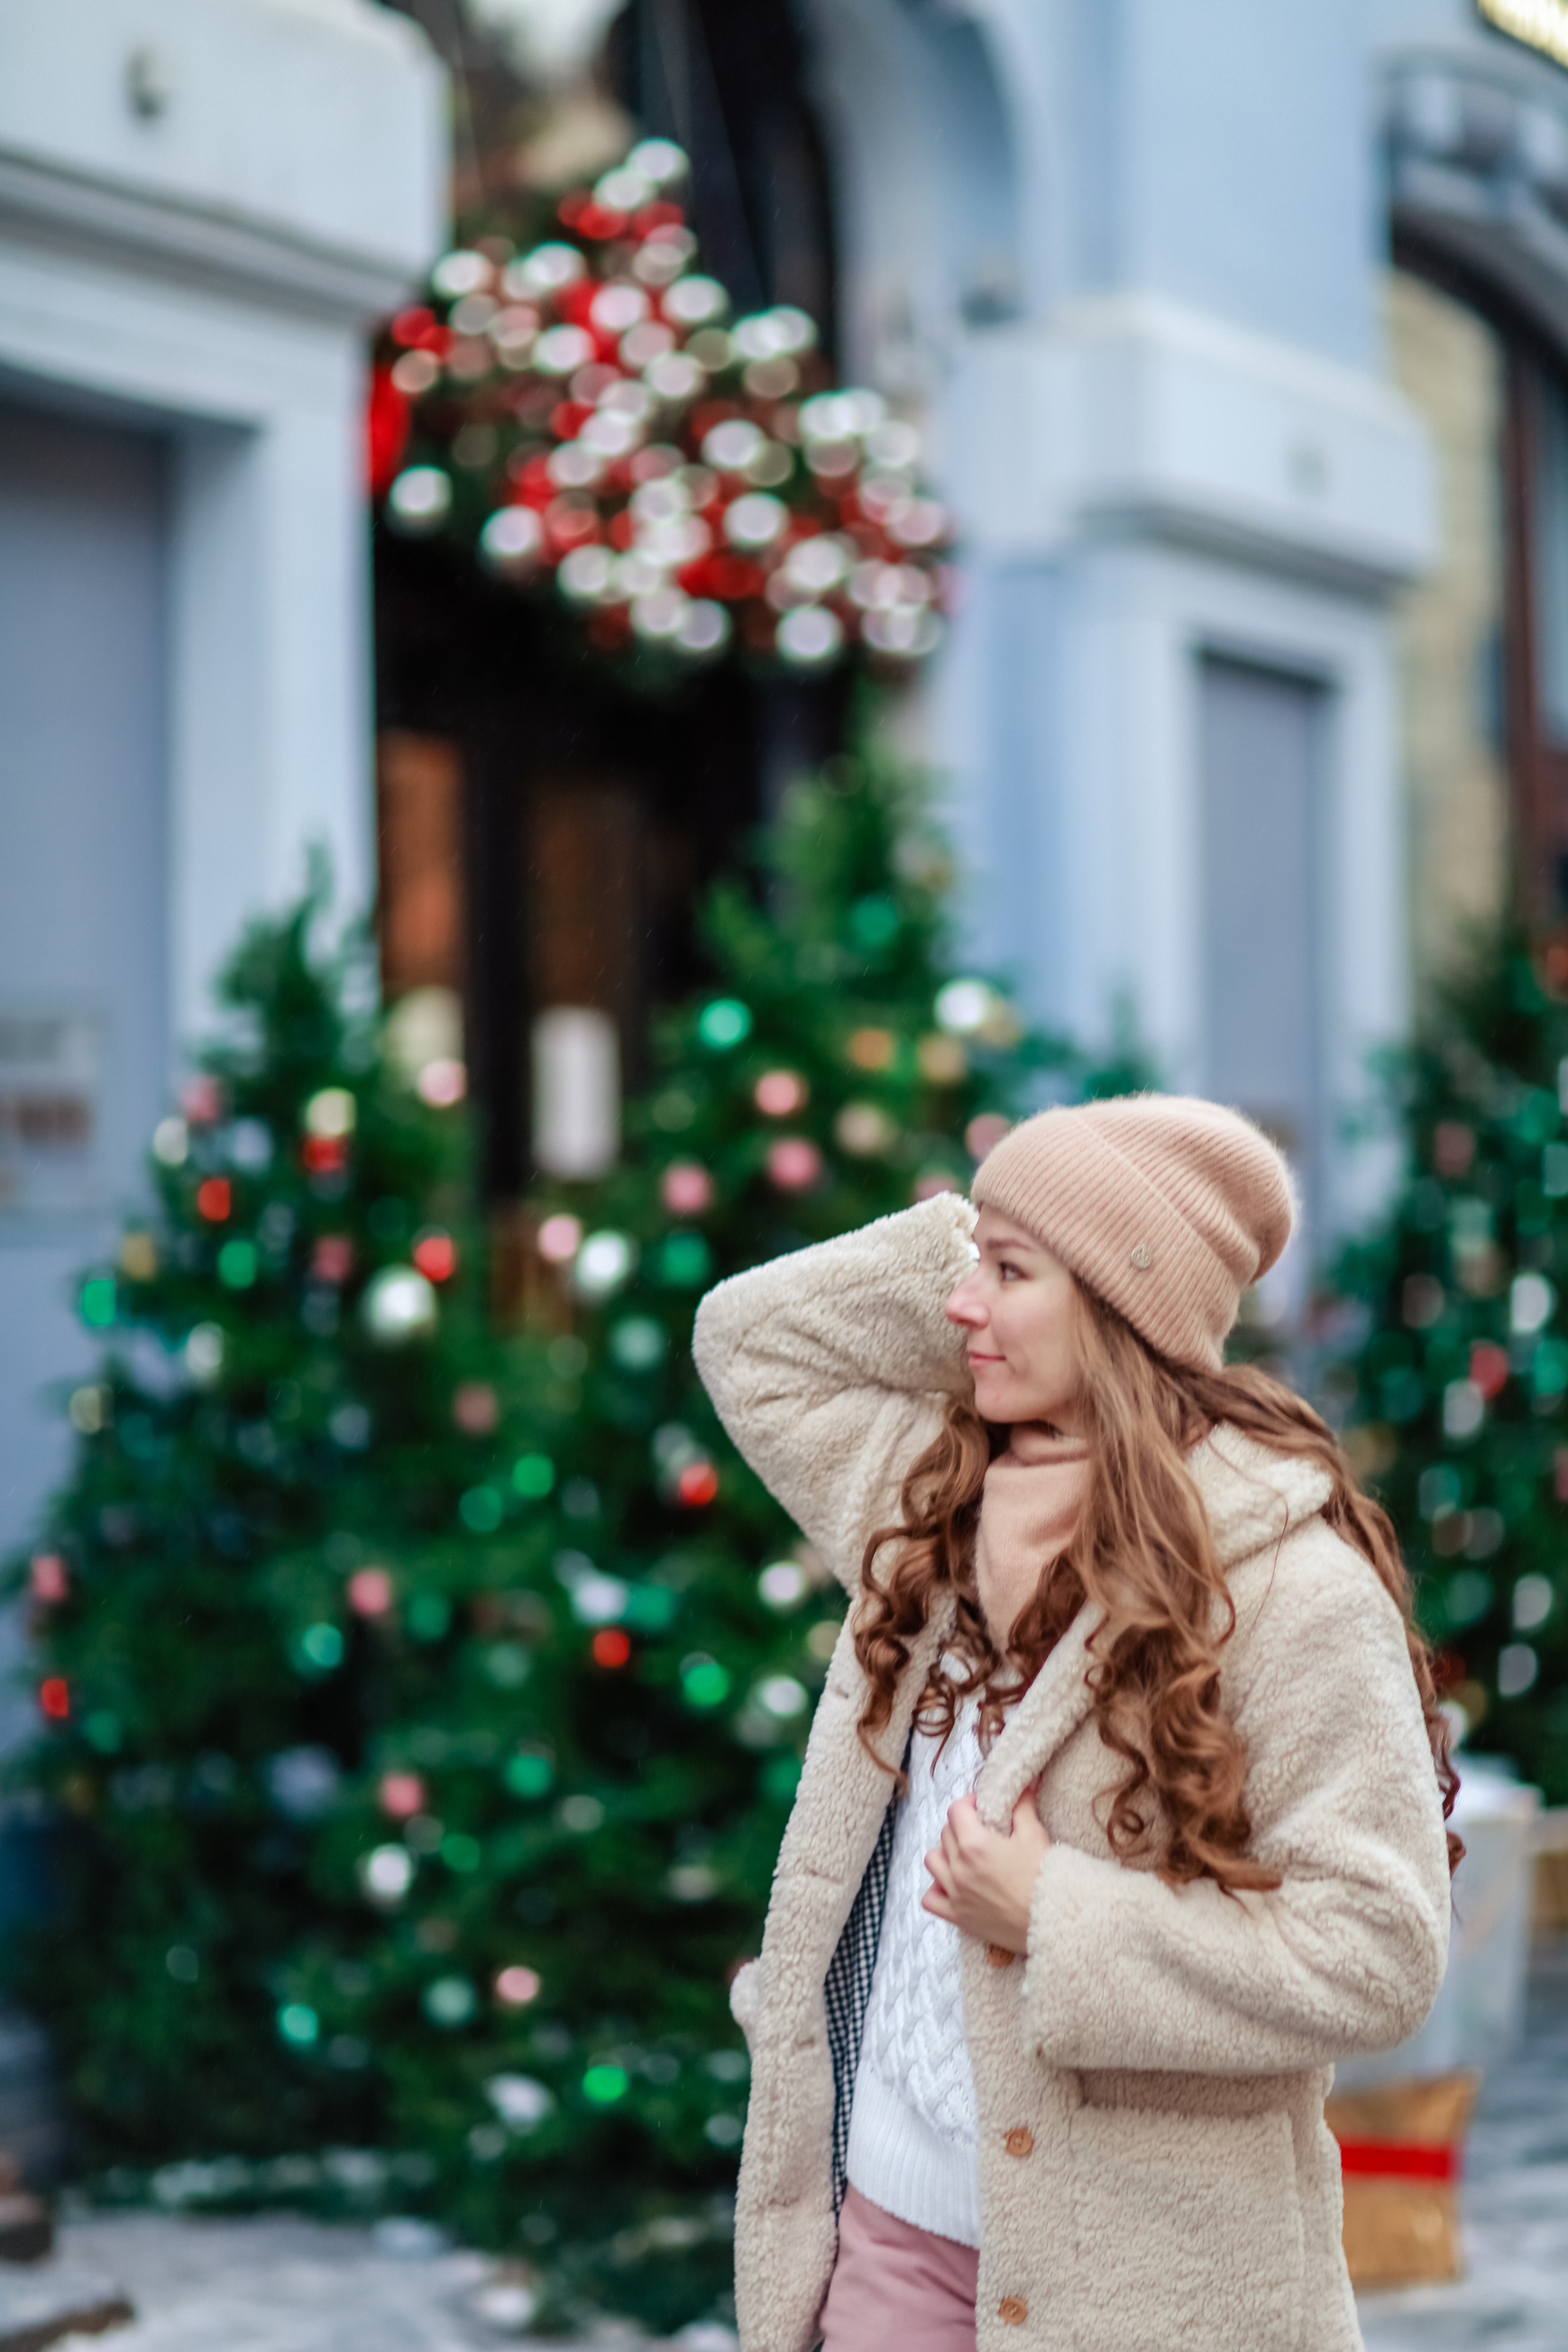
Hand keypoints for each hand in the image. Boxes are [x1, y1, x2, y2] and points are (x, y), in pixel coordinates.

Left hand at [922, 1784, 1049, 1952]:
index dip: (970, 1804)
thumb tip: (1026, 1782)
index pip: (956, 1810)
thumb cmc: (1045, 1878)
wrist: (1053, 1922)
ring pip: (933, 1861)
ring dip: (946, 1853)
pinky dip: (937, 1889)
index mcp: (975, 1844)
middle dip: (962, 1826)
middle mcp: (959, 1868)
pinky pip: (930, 1898)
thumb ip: (1022, 1806)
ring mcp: (956, 1893)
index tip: (984, 1809)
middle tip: (983, 1831)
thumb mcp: (1034, 1835)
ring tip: (967, 1856)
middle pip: (946, 1833)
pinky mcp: (958, 1916)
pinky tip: (954, 1884)